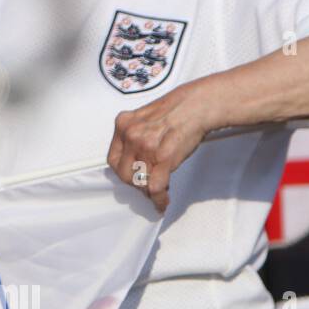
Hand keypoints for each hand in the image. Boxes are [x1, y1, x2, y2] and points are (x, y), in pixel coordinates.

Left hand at [107, 83, 212, 212]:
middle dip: (134, 183)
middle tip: (146, 186)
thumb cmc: (175, 111)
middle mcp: (131, 136)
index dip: (123, 171)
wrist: (196, 105)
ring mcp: (146, 147)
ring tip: (157, 193)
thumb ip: (134, 136)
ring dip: (147, 192)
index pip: (112, 159)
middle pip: (122, 172)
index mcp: (123, 125)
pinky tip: (162, 203)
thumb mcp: (143, 119)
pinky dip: (159, 198)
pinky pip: (156, 186)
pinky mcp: (164, 157)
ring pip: (138, 181)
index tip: (132, 175)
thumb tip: (133, 159)